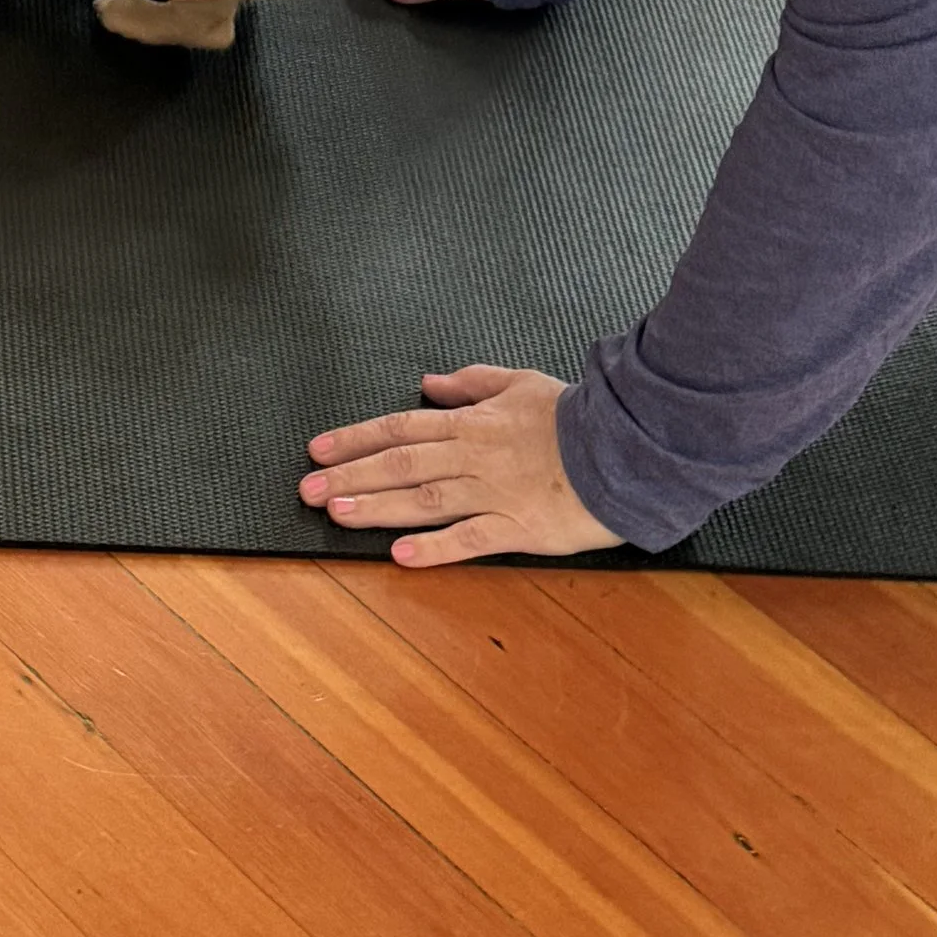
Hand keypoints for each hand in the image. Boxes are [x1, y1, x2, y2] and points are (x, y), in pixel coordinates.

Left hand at [302, 368, 621, 564]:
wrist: (629, 445)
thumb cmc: (576, 416)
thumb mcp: (522, 383)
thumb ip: (473, 382)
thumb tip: (430, 381)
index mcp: (473, 423)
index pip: (401, 427)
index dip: (355, 438)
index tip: (318, 450)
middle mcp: (474, 455)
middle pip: (401, 463)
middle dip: (351, 476)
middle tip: (307, 490)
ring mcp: (495, 492)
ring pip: (425, 498)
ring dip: (377, 506)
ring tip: (337, 514)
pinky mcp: (521, 527)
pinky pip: (471, 538)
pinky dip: (435, 548)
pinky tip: (401, 556)